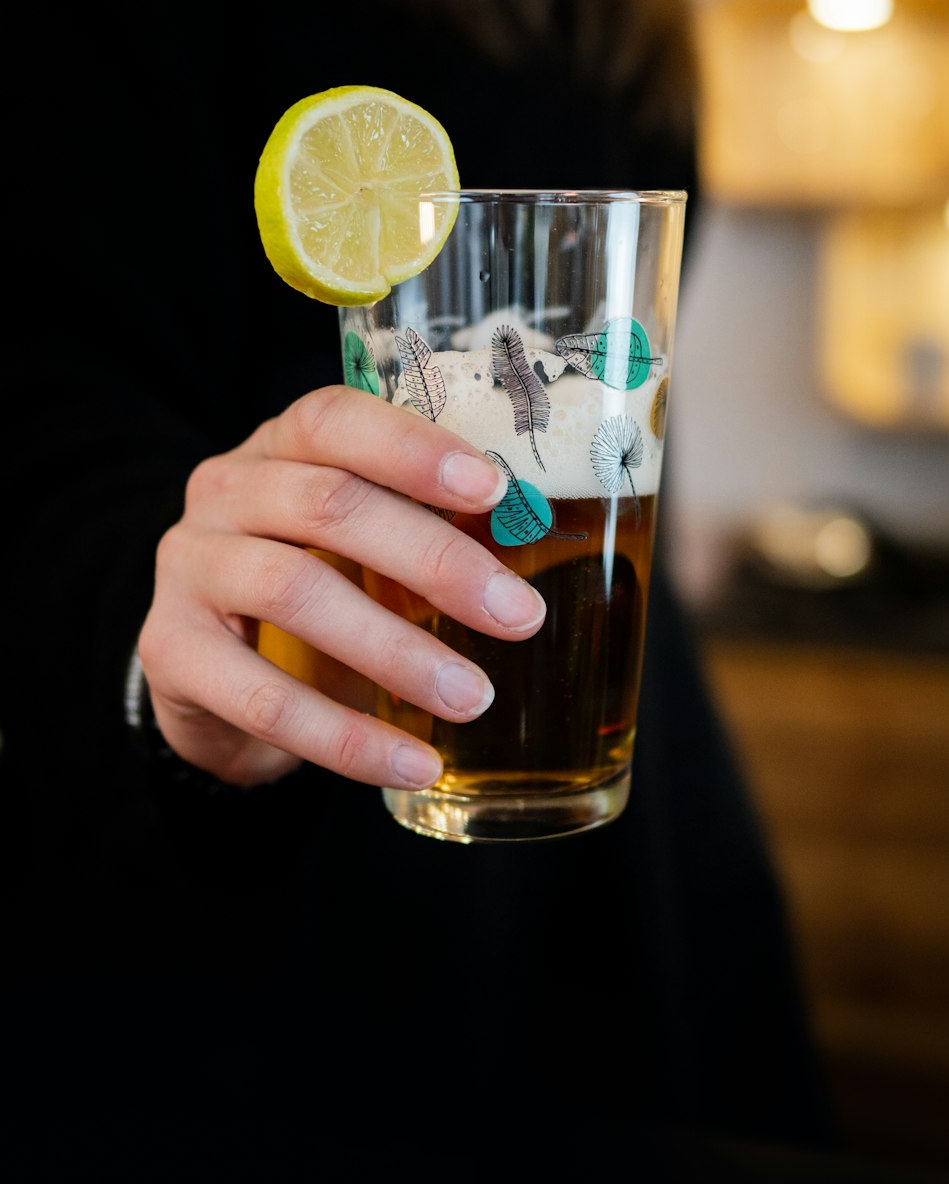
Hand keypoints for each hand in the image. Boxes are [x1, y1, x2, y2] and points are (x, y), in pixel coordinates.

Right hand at [137, 386, 544, 787]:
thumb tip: (544, 540)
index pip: (336, 420)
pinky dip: (346, 738)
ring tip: (473, 697)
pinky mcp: (170, 651)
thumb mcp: (367, 546)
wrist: (213, 677)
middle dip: (435, 561)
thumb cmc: (317, 587)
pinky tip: (413, 764)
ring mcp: (189, 566)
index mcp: (281, 446)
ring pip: (294, 591)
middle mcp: (225, 489)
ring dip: (396, 650)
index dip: (412, 449)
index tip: (492, 489)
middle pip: (328, 505)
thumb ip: (434, 532)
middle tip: (519, 615)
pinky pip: (262, 698)